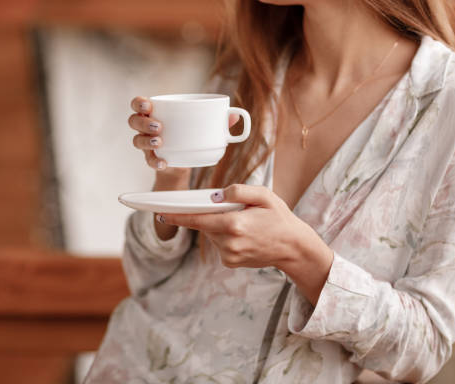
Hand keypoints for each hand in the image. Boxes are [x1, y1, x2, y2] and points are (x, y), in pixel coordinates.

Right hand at [128, 96, 241, 188]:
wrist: (187, 161)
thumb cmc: (192, 136)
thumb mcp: (203, 126)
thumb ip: (217, 120)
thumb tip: (234, 115)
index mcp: (156, 113)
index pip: (138, 103)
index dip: (139, 102)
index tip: (149, 105)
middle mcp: (146, 127)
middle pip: (134, 121)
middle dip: (143, 122)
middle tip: (159, 126)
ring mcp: (147, 144)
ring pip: (136, 140)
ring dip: (146, 140)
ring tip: (159, 142)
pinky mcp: (152, 159)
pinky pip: (148, 160)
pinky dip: (154, 161)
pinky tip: (163, 162)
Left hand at [156, 184, 333, 304]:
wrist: (294, 248)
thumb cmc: (280, 218)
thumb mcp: (264, 196)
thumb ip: (238, 191)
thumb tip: (216, 195)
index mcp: (234, 225)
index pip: (198, 219)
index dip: (178, 216)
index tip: (160, 212)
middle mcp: (228, 243)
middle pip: (205, 225)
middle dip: (210, 215)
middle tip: (231, 211)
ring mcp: (229, 255)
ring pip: (212, 234)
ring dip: (220, 226)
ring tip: (244, 224)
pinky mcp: (230, 263)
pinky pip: (220, 244)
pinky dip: (226, 237)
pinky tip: (245, 236)